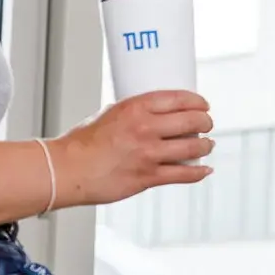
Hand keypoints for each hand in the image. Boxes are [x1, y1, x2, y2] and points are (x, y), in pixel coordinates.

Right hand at [51, 90, 214, 206]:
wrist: (67, 170)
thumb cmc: (82, 143)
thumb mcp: (110, 114)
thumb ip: (134, 113)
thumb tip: (155, 114)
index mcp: (136, 108)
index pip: (179, 98)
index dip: (198, 102)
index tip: (203, 105)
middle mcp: (146, 128)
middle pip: (193, 121)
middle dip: (205, 122)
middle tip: (206, 124)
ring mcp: (149, 154)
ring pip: (194, 147)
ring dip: (206, 145)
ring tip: (207, 145)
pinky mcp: (148, 177)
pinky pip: (184, 174)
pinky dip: (199, 172)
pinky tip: (204, 169)